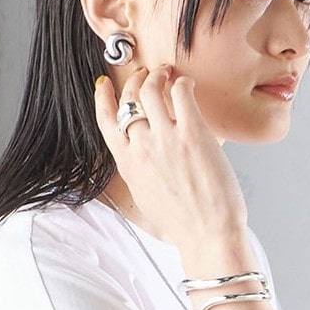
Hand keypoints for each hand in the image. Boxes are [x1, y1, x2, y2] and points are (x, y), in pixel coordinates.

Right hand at [93, 64, 249, 250]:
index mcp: (127, 164)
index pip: (105, 120)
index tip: (105, 84)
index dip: (102, 97)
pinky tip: (188, 85)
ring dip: (158, 75)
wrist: (207, 235)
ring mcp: (165, 138)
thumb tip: (144, 156)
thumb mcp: (146, 198)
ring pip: (151, 89)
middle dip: (137, 80)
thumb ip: (140, 171)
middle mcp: (141, 148)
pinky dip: (182, 83)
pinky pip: (181, 92)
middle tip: (148, 75)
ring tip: (168, 74)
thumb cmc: (182, 223)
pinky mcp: (192, 133)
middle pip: (130, 98)